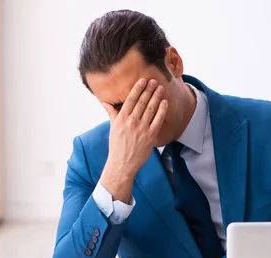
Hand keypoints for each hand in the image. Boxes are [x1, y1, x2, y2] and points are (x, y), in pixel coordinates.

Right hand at [99, 79, 167, 202]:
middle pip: (142, 102)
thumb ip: (112, 113)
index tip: (142, 80)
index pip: (130, 100)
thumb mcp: (112, 128)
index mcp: (121, 119)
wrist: (122, 164)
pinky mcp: (150, 136)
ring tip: (160, 88)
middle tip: (154, 81)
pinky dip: (162, 110)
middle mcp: (131, 122)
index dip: (137, 89)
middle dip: (149, 90)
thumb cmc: (116, 146)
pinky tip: (164, 102)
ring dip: (156, 97)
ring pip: (151, 109)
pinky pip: (158, 120)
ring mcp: (142, 129)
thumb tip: (105, 102)